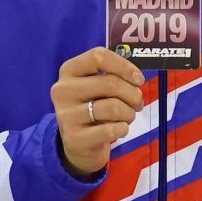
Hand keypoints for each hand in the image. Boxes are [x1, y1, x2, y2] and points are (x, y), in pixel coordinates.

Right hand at [51, 47, 146, 177]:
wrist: (78, 144)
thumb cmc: (92, 107)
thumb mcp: (96, 87)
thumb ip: (113, 77)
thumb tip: (136, 80)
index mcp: (68, 70)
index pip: (98, 56)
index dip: (124, 66)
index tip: (138, 79)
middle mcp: (63, 90)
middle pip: (110, 83)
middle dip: (132, 94)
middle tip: (137, 103)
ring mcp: (66, 114)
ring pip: (113, 107)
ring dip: (129, 113)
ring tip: (128, 117)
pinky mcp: (74, 137)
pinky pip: (110, 130)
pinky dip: (123, 129)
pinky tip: (120, 130)